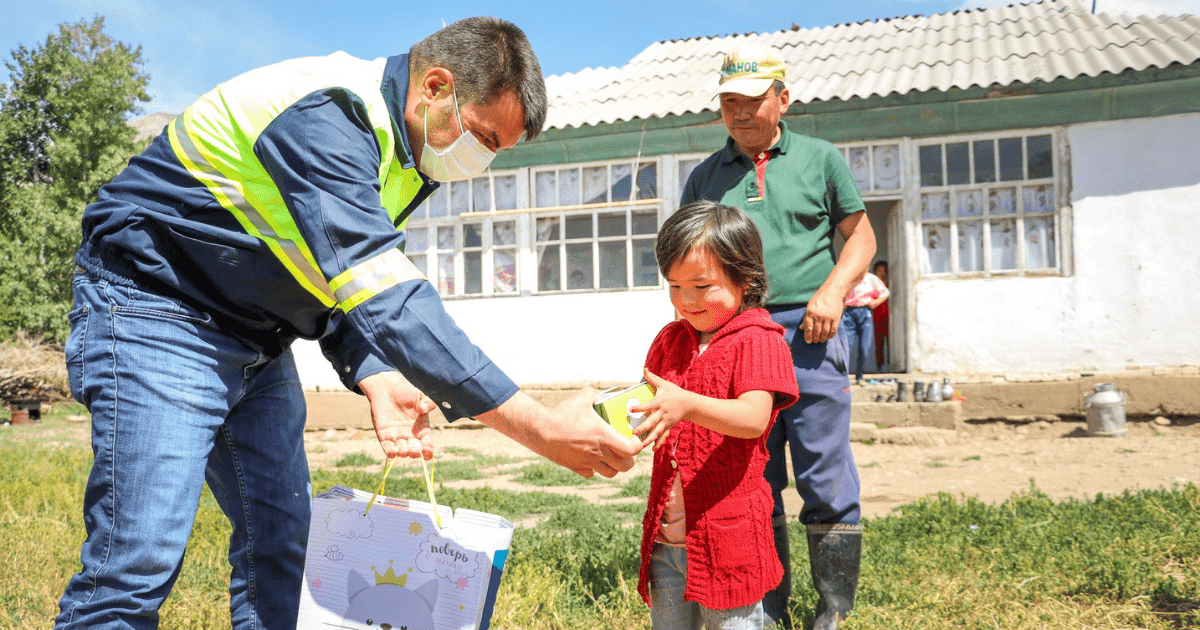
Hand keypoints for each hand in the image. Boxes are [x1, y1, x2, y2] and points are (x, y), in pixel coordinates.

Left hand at [358, 371, 437, 459]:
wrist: (387, 389)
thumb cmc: (405, 392)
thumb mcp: (420, 395)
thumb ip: (427, 401)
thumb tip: (423, 408)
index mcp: (422, 428)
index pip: (427, 443)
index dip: (428, 449)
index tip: (427, 450)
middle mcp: (410, 435)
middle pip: (414, 450)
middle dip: (415, 452)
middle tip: (414, 450)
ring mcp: (397, 436)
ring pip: (401, 450)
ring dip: (403, 453)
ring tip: (403, 450)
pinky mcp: (384, 435)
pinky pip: (387, 447)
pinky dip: (389, 452)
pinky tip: (392, 453)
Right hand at [475, 389, 642, 478]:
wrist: (540, 430)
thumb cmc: (562, 414)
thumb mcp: (580, 398)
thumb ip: (593, 393)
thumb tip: (598, 390)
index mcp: (603, 437)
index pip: (631, 450)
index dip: (637, 445)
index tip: (634, 438)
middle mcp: (598, 453)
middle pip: (625, 466)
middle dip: (629, 459)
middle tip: (626, 449)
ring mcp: (587, 462)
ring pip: (611, 473)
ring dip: (614, 466)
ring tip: (612, 456)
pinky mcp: (575, 467)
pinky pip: (591, 473)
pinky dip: (594, 469)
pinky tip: (591, 459)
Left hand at [630, 369, 691, 449]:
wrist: (689, 403)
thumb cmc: (675, 392)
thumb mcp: (664, 384)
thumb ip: (652, 378)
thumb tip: (644, 368)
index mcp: (659, 402)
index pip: (648, 405)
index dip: (640, 408)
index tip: (632, 410)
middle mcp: (662, 413)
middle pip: (652, 422)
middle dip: (643, 428)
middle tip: (634, 433)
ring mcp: (666, 421)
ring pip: (657, 432)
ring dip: (649, 439)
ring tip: (641, 445)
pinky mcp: (669, 426)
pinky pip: (663, 436)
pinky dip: (659, 443)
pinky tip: (653, 449)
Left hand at [800, 286, 844, 343]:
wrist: (832, 291)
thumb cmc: (819, 299)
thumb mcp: (810, 306)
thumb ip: (806, 318)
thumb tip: (801, 328)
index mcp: (810, 313)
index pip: (808, 328)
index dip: (808, 336)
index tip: (808, 341)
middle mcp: (818, 316)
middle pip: (816, 331)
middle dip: (815, 339)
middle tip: (815, 341)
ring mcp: (828, 317)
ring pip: (825, 332)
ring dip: (823, 338)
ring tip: (821, 340)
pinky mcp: (836, 318)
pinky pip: (833, 330)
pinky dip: (831, 335)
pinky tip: (829, 337)